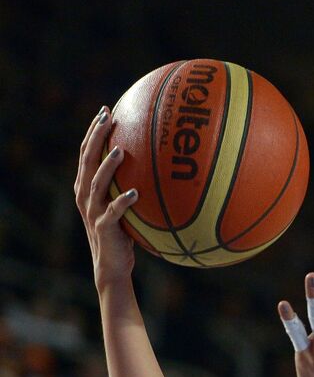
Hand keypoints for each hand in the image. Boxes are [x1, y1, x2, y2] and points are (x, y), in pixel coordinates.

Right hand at [74, 106, 140, 288]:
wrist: (112, 265)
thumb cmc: (124, 233)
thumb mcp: (126, 206)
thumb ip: (134, 185)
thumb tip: (164, 166)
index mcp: (87, 186)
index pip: (86, 152)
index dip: (93, 131)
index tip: (105, 110)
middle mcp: (85, 195)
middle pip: (87, 159)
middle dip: (96, 137)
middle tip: (108, 117)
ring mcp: (93, 211)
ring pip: (96, 182)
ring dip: (108, 165)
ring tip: (121, 150)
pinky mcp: (104, 227)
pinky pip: (113, 212)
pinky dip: (123, 201)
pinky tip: (136, 192)